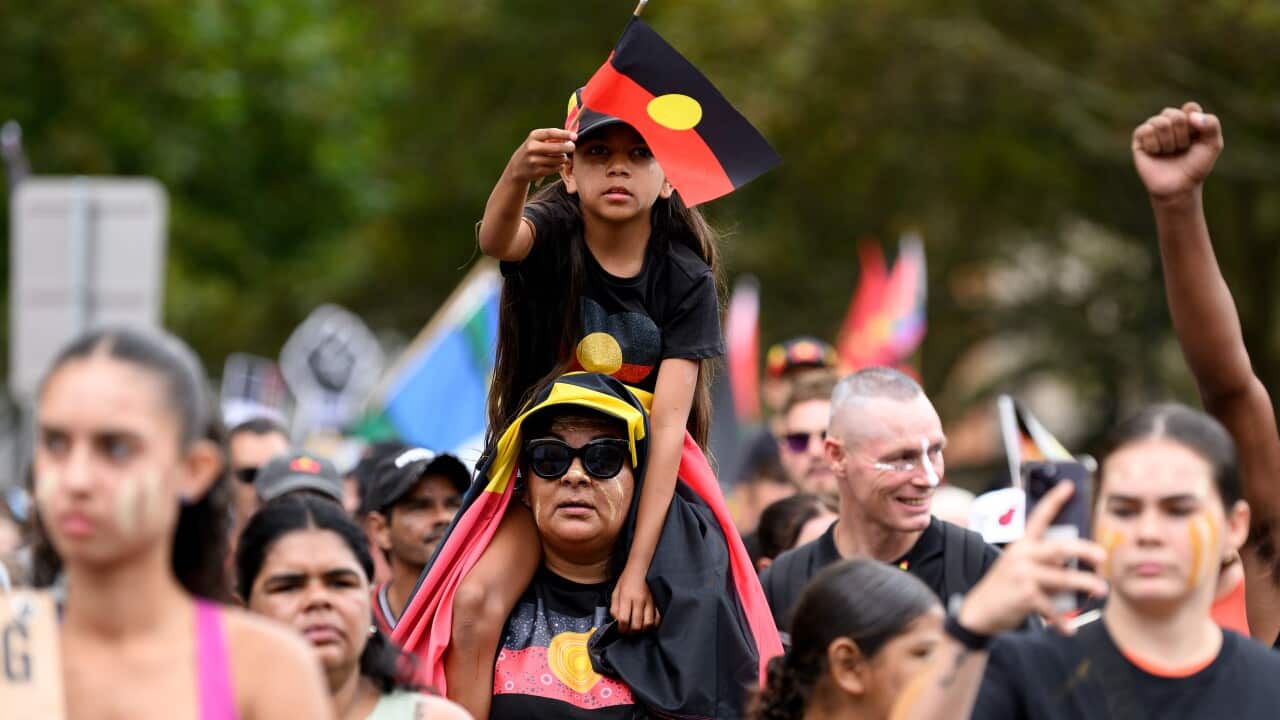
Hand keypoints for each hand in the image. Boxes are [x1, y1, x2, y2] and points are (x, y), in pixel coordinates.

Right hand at [507, 128, 576, 183]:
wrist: (518, 167)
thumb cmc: (533, 150)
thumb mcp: (537, 140)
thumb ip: (552, 138)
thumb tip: (571, 137)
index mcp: (533, 136)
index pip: (551, 133)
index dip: (565, 134)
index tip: (575, 136)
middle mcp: (532, 147)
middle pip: (558, 148)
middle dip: (568, 147)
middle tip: (571, 147)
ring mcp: (534, 160)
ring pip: (559, 159)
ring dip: (563, 158)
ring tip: (560, 157)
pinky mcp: (538, 171)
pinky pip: (556, 168)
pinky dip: (560, 166)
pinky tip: (557, 164)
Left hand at [610, 565, 659, 633]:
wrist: (640, 569)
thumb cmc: (626, 580)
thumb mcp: (615, 592)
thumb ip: (614, 608)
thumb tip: (616, 621)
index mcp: (626, 596)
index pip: (624, 620)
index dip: (621, 629)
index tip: (620, 630)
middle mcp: (639, 600)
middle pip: (637, 625)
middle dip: (631, 632)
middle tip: (628, 632)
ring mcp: (650, 602)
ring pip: (648, 624)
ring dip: (642, 630)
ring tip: (637, 629)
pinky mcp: (657, 602)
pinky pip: (658, 618)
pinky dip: (653, 625)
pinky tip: (647, 624)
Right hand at [957, 482, 1107, 636]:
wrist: (979, 611)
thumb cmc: (1006, 587)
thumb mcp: (1019, 566)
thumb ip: (1043, 562)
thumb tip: (1077, 565)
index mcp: (1022, 544)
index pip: (1039, 517)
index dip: (1054, 500)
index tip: (1069, 485)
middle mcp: (1022, 556)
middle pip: (1060, 548)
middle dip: (1085, 550)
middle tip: (1102, 556)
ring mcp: (1023, 576)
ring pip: (1064, 578)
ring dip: (1086, 585)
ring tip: (1101, 590)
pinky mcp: (1025, 596)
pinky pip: (1052, 608)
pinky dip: (1063, 621)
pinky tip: (1070, 628)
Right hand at [1132, 101, 1223, 201]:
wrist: (1178, 187)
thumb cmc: (1195, 166)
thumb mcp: (1213, 145)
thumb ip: (1211, 124)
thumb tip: (1189, 114)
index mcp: (1188, 119)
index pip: (1190, 107)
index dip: (1194, 123)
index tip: (1197, 138)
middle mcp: (1170, 121)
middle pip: (1175, 114)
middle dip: (1181, 135)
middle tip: (1182, 149)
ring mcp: (1154, 129)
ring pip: (1160, 122)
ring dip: (1168, 142)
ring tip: (1169, 153)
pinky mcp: (1139, 138)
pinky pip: (1146, 130)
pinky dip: (1154, 145)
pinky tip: (1155, 153)